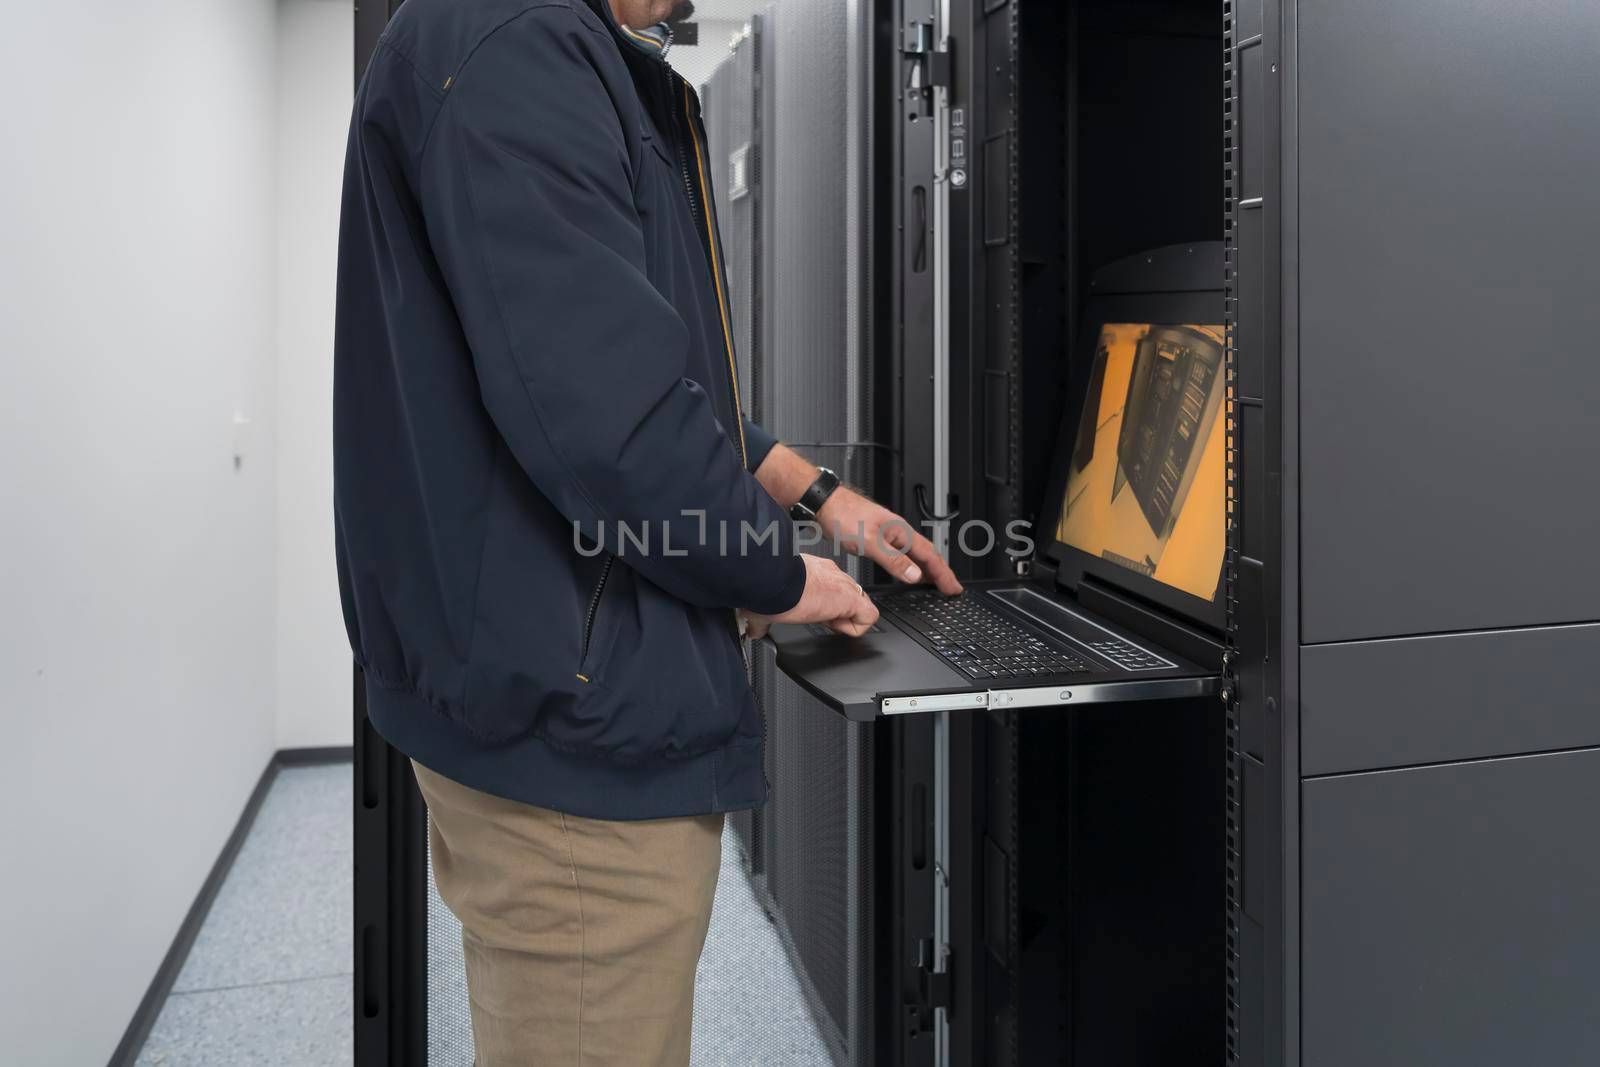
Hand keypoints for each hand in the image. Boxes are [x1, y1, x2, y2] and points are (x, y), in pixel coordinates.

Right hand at [742, 554, 878, 639]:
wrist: (769, 580)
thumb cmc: (765, 588)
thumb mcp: (765, 607)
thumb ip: (762, 620)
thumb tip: (754, 630)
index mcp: (812, 572)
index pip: (830, 591)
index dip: (824, 609)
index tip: (810, 615)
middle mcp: (830, 574)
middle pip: (848, 597)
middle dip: (836, 614)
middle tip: (819, 620)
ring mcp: (842, 585)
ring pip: (859, 605)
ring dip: (845, 620)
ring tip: (826, 623)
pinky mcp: (850, 598)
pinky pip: (867, 617)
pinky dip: (855, 628)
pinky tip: (835, 627)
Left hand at [815, 487, 962, 594]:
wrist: (824, 503)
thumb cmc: (843, 515)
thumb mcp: (870, 543)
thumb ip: (893, 560)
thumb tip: (914, 575)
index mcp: (901, 531)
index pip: (930, 555)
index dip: (944, 574)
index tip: (953, 588)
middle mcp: (898, 532)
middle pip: (927, 554)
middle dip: (941, 572)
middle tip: (950, 587)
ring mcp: (888, 534)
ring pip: (915, 554)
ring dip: (928, 569)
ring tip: (936, 583)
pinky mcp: (877, 538)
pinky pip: (902, 554)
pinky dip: (911, 565)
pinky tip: (907, 571)